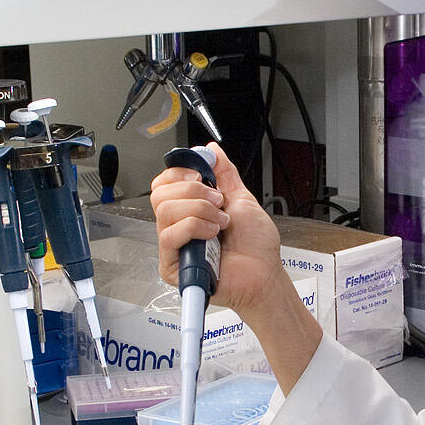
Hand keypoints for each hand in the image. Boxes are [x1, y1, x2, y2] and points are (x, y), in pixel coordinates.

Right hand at [150, 144, 291, 319]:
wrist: (265, 273)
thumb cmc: (256, 246)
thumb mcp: (242, 198)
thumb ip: (225, 173)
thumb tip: (211, 150)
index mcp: (189, 209)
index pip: (164, 183)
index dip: (179, 172)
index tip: (202, 174)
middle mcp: (178, 226)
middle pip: (159, 194)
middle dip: (193, 190)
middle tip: (218, 202)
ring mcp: (174, 246)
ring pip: (165, 211)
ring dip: (199, 210)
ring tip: (220, 222)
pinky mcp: (172, 266)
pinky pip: (169, 236)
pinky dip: (194, 227)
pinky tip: (212, 235)